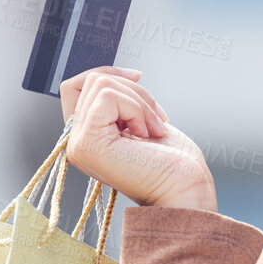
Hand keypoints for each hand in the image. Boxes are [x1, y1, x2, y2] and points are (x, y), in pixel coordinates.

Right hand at [57, 65, 216, 210]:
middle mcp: (76, 143)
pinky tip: (147, 135)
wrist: (186, 191)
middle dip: (135, 91)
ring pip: (101, 84)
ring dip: (140, 102)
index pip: (75, 86)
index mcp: (87, 137)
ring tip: (154, 130)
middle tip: (157, 121)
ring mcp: (78, 145)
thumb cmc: (175, 165)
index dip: (106, 72)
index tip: (138, 76)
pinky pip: (109, 96)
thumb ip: (121, 102)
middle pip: (92, 81)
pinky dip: (137, 109)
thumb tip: (122, 73)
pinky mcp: (88, 144)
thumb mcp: (143, 122)